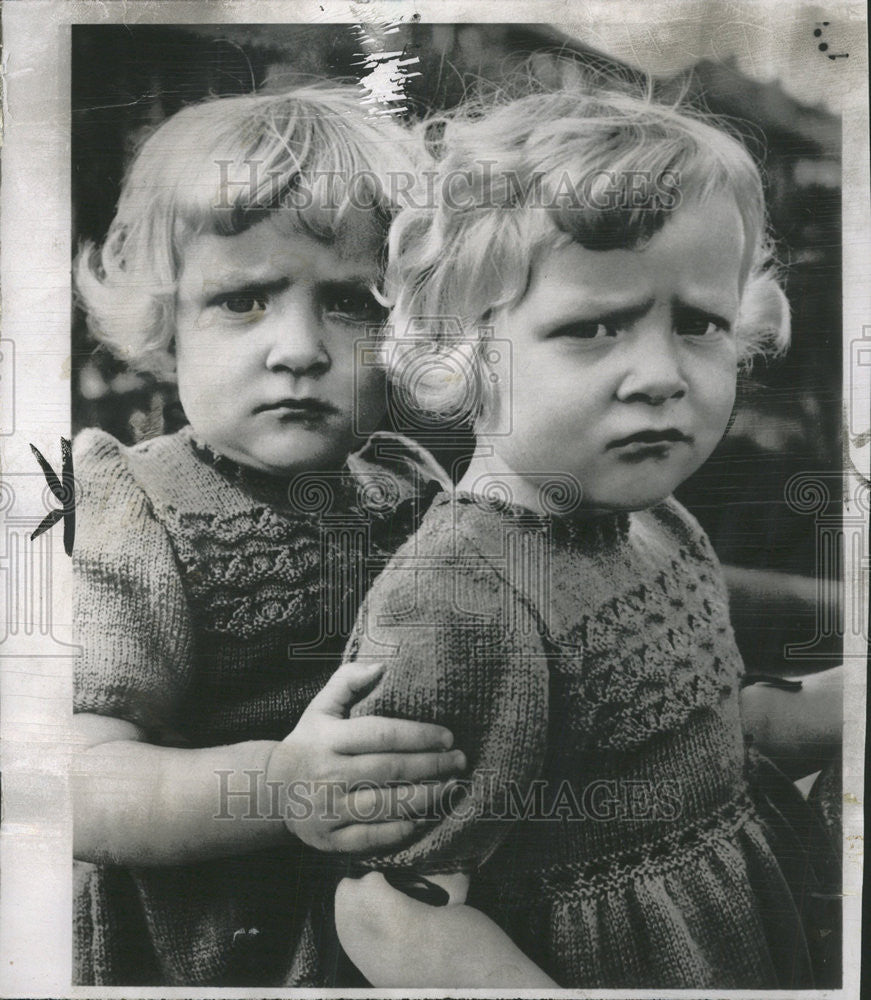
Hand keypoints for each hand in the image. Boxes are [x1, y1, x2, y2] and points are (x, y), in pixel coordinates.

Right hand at [267, 660, 464, 852]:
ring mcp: (327, 809)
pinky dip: (398, 830)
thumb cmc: (309, 742)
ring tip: (451, 787)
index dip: (419, 735)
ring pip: (383, 805)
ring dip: (423, 797)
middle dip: (431, 766)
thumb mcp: (321, 706)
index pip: (381, 734)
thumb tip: (381, 667)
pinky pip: (369, 838)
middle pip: (388, 770)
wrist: (272, 789)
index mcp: (327, 738)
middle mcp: (326, 774)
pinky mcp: (328, 838)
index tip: (448, 736)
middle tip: (460, 760)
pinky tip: (422, 818)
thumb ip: (347, 680)